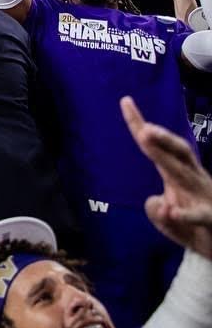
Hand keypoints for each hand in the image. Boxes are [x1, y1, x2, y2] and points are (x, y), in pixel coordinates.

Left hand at [122, 97, 211, 258]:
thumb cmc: (189, 227)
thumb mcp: (165, 217)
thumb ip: (155, 209)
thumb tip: (157, 203)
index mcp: (176, 174)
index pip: (156, 146)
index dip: (141, 124)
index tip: (125, 101)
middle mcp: (191, 179)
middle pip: (177, 153)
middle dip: (162, 139)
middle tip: (144, 129)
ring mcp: (203, 196)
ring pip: (185, 174)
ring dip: (166, 158)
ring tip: (148, 142)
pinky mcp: (211, 218)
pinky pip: (199, 214)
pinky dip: (185, 213)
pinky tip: (171, 211)